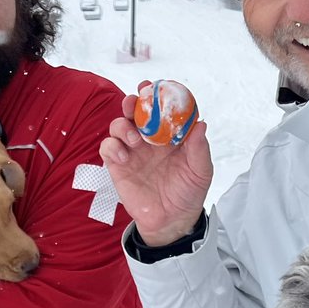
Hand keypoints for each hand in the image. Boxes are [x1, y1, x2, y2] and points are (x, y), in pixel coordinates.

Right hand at [98, 84, 214, 245]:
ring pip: (118, 126)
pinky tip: (125, 158)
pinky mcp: (117, 166)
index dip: (157, 96)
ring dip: (123, 125)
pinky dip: (113, 147)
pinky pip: (108, 148)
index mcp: (169, 135)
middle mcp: (149, 139)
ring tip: (135, 139)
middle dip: (133, 102)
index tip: (157, 86)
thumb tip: (200, 124)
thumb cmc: (188, 193)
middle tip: (135, 101)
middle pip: (135, 112)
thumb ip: (199, 148)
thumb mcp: (200, 171)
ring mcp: (132, 151)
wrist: (172, 221)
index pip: (160, 110)